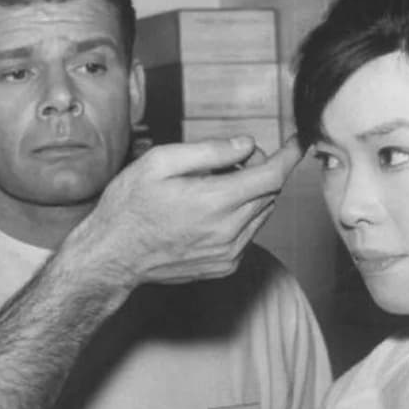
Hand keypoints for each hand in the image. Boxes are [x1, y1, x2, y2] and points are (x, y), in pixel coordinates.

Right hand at [61, 135, 303, 287]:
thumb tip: (247, 144)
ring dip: (251, 193)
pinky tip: (210, 211)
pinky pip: (249, 234)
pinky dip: (241, 216)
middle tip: (231, 159)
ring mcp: (228, 253)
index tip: (297, 142)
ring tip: (215, 185)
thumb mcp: (160, 161)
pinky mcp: (224, 266)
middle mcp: (228, 231)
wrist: (111, 256)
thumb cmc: (129, 204)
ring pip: (262, 214)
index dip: (289, 155)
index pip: (272, 175)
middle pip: (269, 192)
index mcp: (215, 201)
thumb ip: (209, 150)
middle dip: (260, 168)